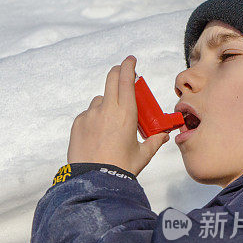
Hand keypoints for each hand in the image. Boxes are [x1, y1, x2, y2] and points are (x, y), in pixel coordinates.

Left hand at [67, 56, 169, 174]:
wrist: (94, 181)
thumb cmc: (120, 169)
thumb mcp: (142, 155)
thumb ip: (154, 142)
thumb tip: (164, 136)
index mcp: (126, 113)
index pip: (126, 79)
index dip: (128, 66)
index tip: (130, 60)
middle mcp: (106, 109)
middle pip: (110, 79)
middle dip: (117, 73)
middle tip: (122, 75)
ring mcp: (90, 115)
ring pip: (99, 100)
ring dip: (107, 103)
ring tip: (111, 124)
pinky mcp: (78, 123)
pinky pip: (88, 114)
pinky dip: (94, 118)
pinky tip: (98, 134)